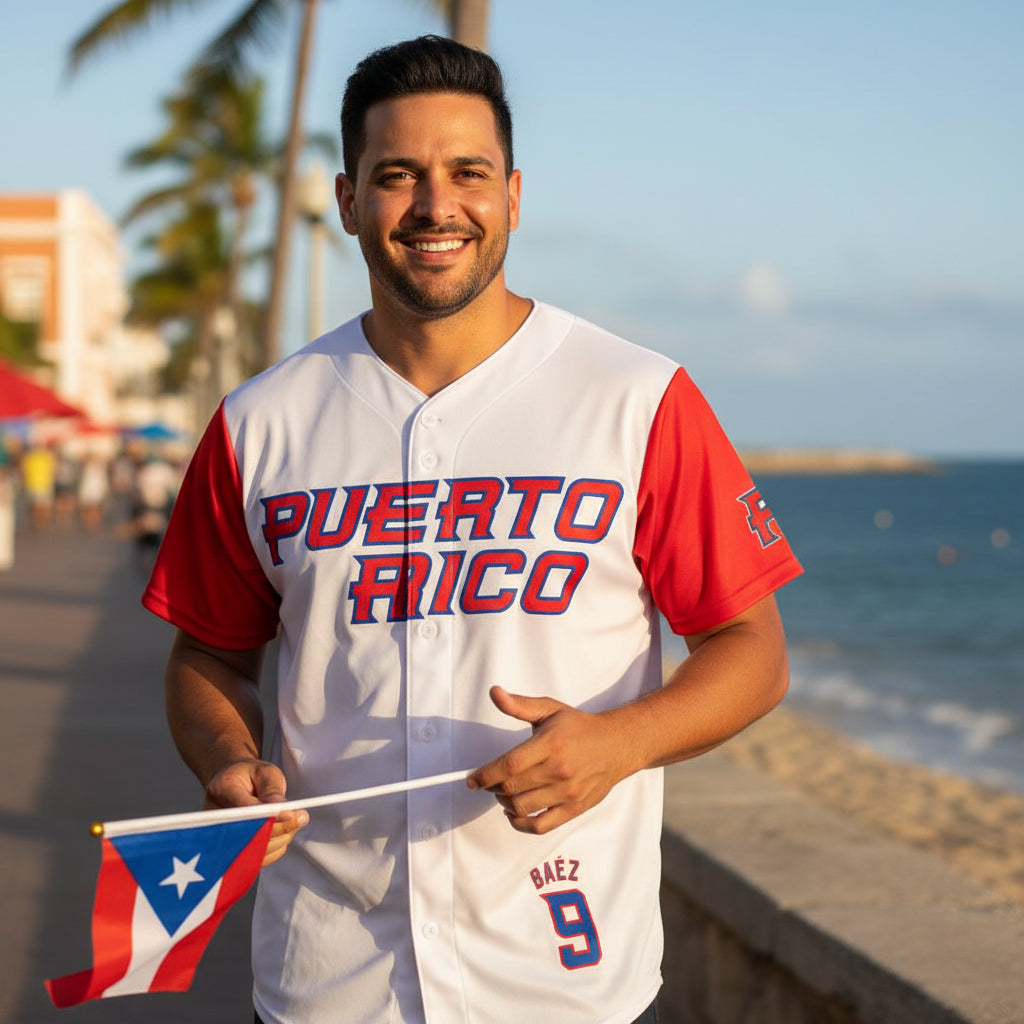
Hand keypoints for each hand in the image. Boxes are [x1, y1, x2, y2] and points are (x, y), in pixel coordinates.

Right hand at [204, 759, 307, 866]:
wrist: (234, 783)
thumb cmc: (250, 776)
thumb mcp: (266, 772)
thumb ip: (273, 789)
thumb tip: (281, 809)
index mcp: (222, 790)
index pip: (245, 809)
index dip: (270, 815)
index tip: (291, 813)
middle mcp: (215, 817)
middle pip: (250, 833)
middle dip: (280, 827)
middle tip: (301, 817)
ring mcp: (221, 837)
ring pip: (255, 850)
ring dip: (281, 838)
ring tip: (295, 821)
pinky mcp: (230, 851)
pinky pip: (256, 859)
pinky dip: (275, 848)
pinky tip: (284, 833)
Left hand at [467, 686, 636, 834]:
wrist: (618, 745)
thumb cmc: (581, 727)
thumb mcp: (550, 709)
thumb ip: (520, 704)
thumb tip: (495, 693)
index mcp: (551, 744)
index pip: (509, 765)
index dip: (484, 775)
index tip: (471, 779)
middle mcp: (559, 770)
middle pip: (512, 787)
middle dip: (492, 787)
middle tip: (487, 782)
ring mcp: (568, 792)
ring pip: (522, 807)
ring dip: (504, 803)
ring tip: (503, 792)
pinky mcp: (574, 808)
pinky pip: (541, 825)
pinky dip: (521, 824)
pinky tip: (515, 813)